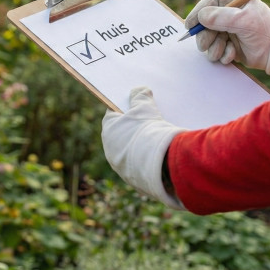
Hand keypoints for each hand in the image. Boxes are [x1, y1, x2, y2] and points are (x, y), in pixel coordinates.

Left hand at [101, 87, 184, 207]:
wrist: (160, 164)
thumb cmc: (149, 131)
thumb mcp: (145, 108)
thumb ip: (140, 96)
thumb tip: (138, 90)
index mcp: (109, 130)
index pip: (114, 114)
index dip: (126, 108)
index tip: (136, 104)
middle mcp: (110, 149)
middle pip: (122, 133)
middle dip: (134, 127)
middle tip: (149, 121)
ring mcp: (121, 166)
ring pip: (131, 151)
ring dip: (141, 145)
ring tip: (157, 139)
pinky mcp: (134, 179)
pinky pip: (140, 165)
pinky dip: (147, 159)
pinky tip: (160, 155)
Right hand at [184, 0, 269, 76]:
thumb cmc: (264, 31)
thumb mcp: (243, 21)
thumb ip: (221, 17)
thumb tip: (201, 16)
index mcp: (235, 1)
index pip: (210, 2)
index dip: (198, 11)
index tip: (190, 24)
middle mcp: (230, 15)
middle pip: (205, 23)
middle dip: (204, 36)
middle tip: (204, 45)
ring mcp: (229, 31)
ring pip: (209, 39)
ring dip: (214, 47)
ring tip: (225, 50)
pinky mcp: (230, 46)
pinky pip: (217, 51)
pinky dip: (222, 54)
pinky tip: (233, 55)